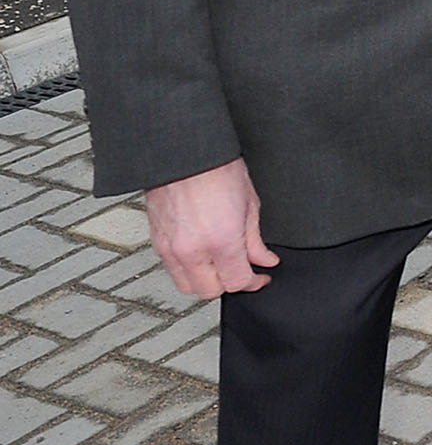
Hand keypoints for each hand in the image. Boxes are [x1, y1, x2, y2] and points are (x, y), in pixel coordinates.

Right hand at [146, 160, 276, 296]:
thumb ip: (255, 240)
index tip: (260, 276)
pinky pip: (171, 269)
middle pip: (209, 291)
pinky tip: (201, 254)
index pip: (236, 283)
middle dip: (228, 284)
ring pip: (187, 285)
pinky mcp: (156, 241)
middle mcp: (191, 250)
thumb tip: (263, 260)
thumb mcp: (250, 204)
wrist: (185, 152)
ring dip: (205, 280)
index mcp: (220, 241)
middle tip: (242, 270)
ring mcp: (170, 247)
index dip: (253, 282)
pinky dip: (187, 269)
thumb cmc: (217, 169)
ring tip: (221, 263)